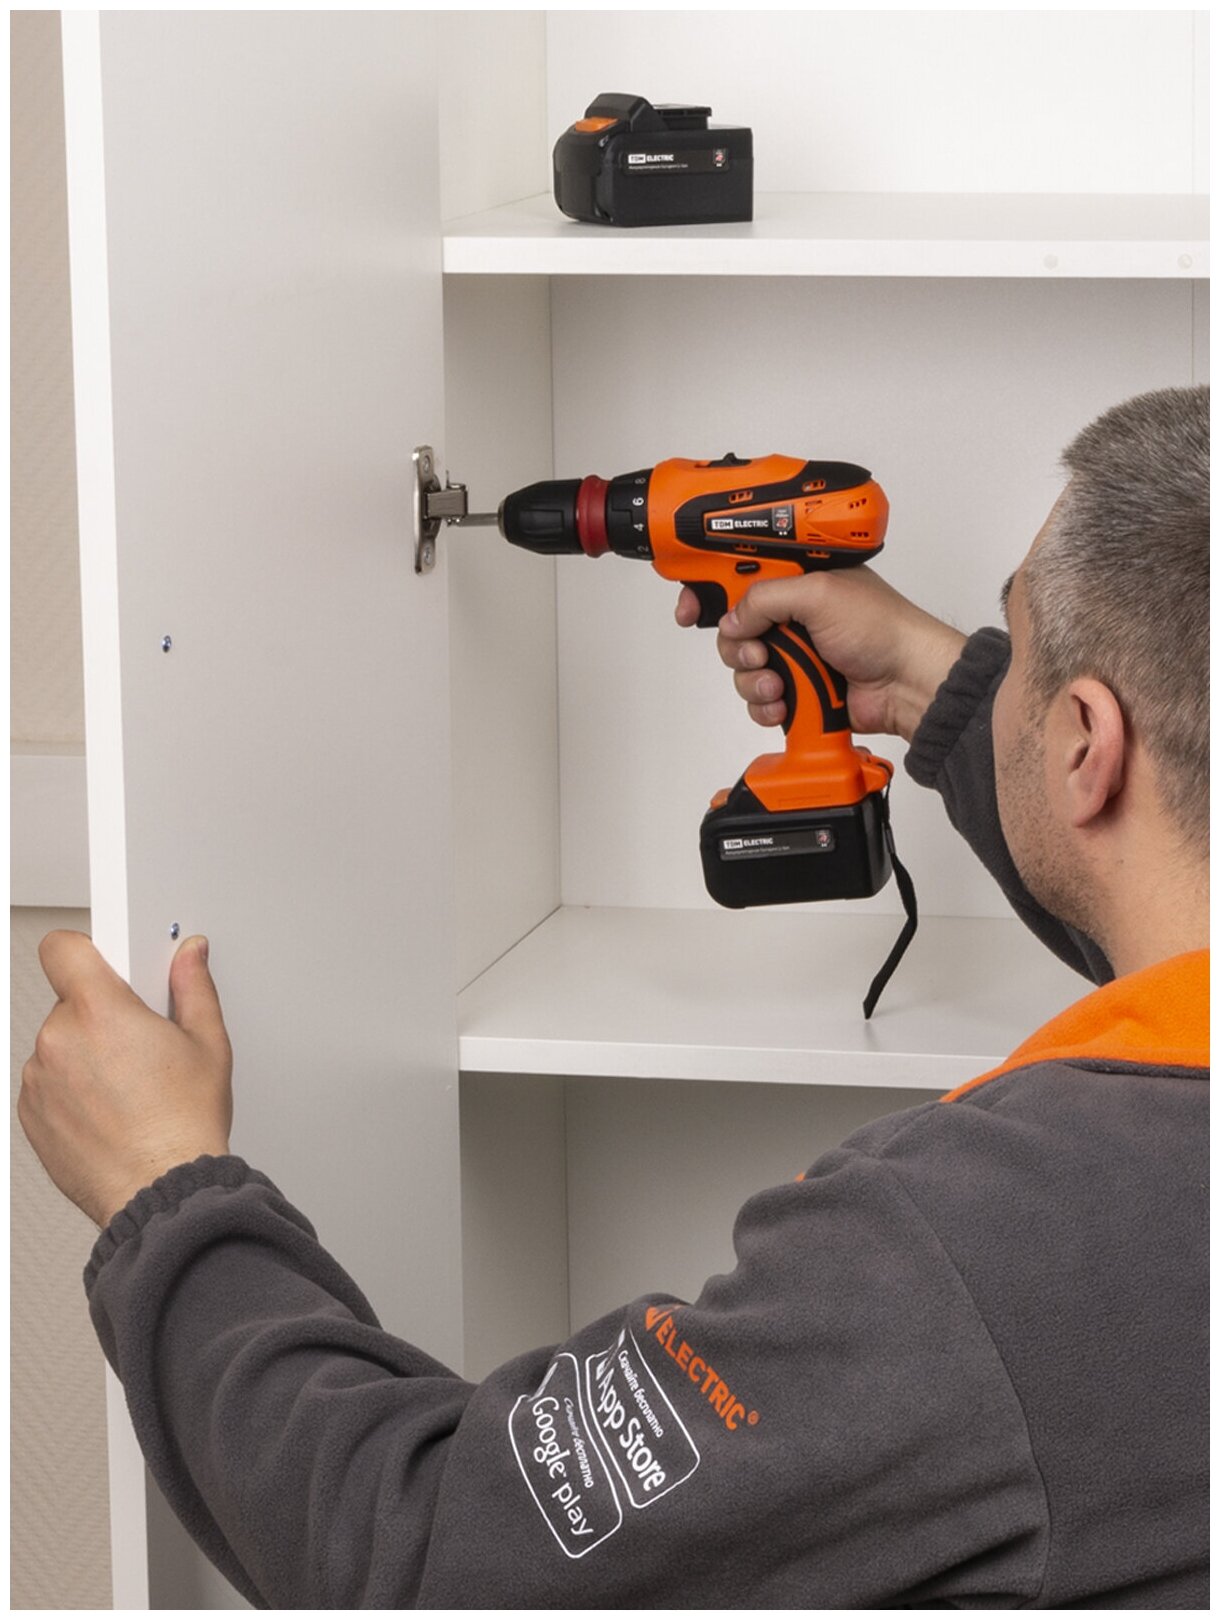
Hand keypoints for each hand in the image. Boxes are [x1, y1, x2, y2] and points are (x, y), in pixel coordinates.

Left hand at [19, 931, 233, 1228]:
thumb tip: (190, 956)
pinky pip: (47, 1084)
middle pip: (69, 1002)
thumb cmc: (183, 1126)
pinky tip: (108, 1110)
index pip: (63, 948)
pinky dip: (70, 1091)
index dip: (84, 950)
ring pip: (58, 1045)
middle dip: (100, 1014)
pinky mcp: (28, 1116)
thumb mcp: (207, 1043)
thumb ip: (193, 987)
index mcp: (101, 1010)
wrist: (161, 1191)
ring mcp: (38, 1080)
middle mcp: (59, 1040)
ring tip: (127, 1087)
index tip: (105, 963)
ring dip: (83, 1055)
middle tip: (139, 1045)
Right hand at [675, 567, 966, 742]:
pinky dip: (767, 706)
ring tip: (781, 686)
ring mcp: (796, 656)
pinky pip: (760, 701)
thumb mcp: (817, 594)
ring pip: (743, 669)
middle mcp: (794, 616)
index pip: (740, 578)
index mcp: (798, 581)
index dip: (709, 591)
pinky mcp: (799, 691)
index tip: (689, 608)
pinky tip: (785, 705)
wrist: (908, 683)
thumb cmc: (882, 629)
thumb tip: (732, 619)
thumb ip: (764, 599)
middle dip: (739, 647)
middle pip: (734, 630)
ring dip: (755, 681)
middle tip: (760, 654)